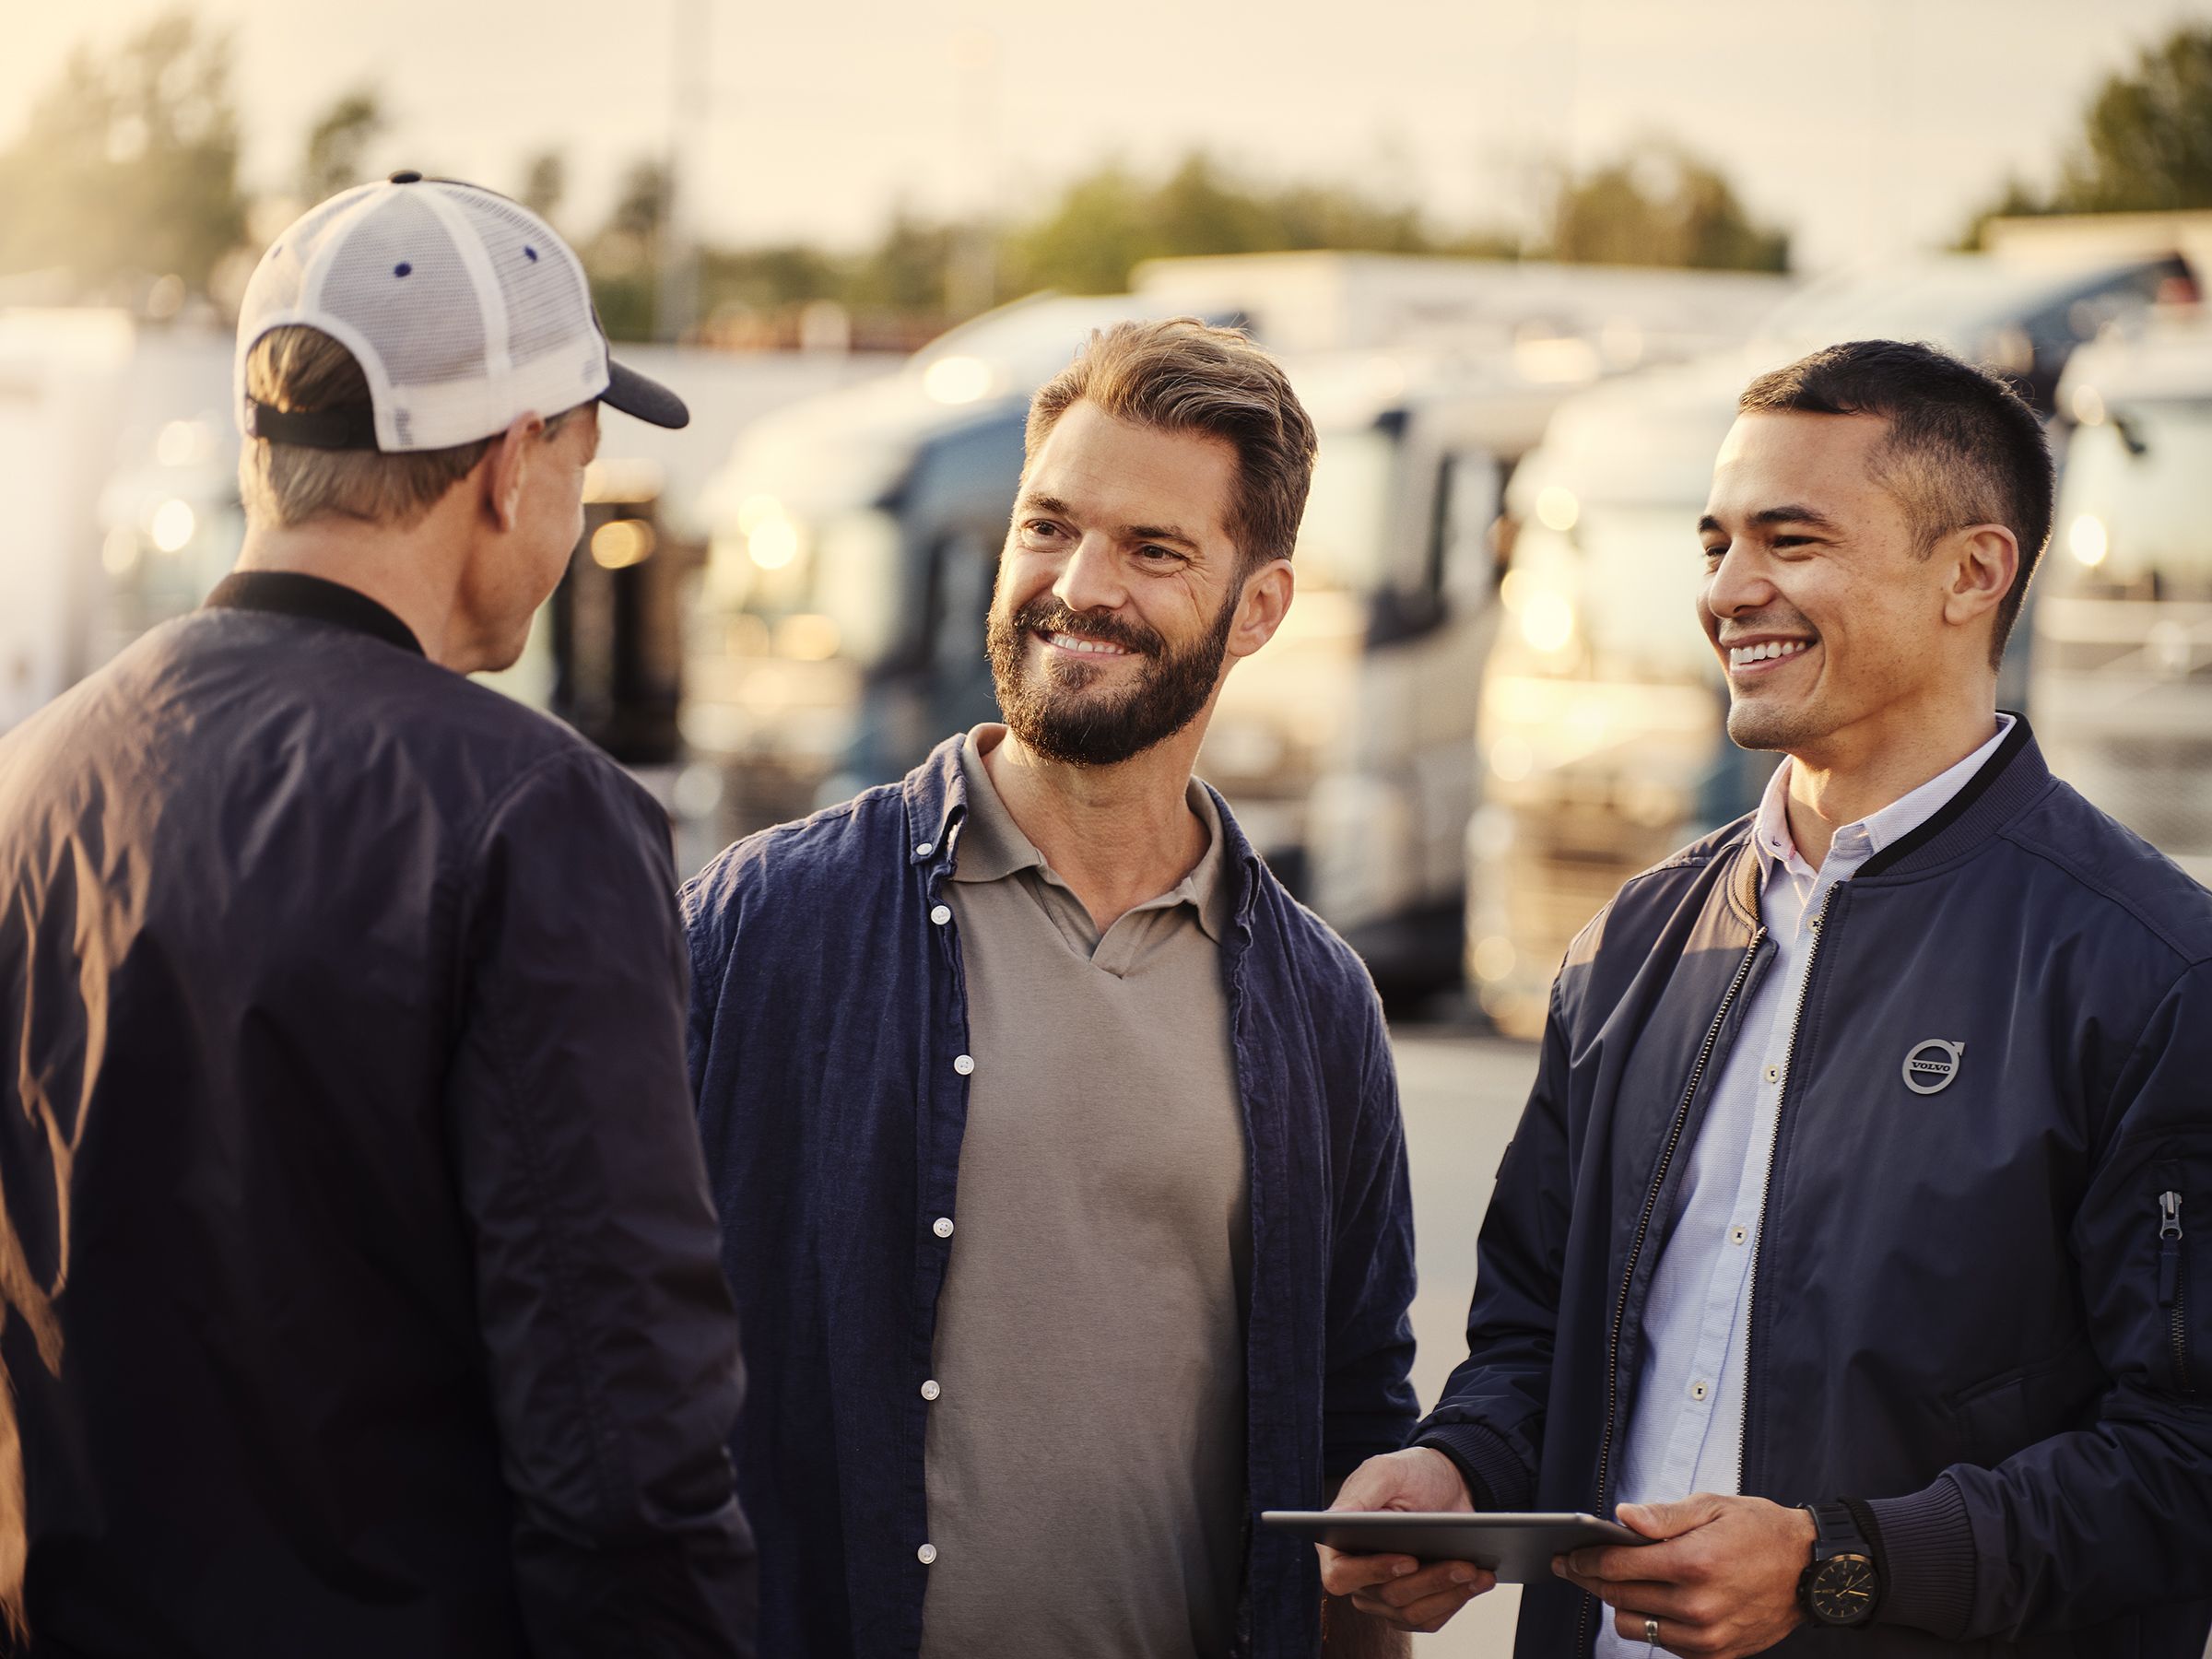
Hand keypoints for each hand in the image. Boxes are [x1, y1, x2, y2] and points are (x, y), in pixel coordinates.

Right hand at [1314, 1448, 1497, 1633]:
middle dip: (1430, 1581)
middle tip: (1464, 1565)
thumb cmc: (1411, 1474)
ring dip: (1448, 1594)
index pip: (1341, 1575)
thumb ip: (1360, 1495)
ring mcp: (1382, 1594)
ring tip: (1478, 1573)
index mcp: (1340, 1541)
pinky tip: (1479, 1581)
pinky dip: (1455, 1601)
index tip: (1409, 1560)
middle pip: (1387, 1596)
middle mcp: (1357, 1574)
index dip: (1373, 1573)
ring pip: (1411, 1612)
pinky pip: (1429, 1619)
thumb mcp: (1387, 1472)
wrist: (1447, 1486)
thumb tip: (1333, 1518)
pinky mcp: (1410, 1604)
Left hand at [1554, 1494, 1813, 1657]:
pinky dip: (1650, 1624)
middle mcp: (1697, 1605)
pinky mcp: (1717, 1655)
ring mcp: (1707, 1636)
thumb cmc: (1759, 1531)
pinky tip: (1652, 1602)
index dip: (1585, 1559)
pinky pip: (1663, 1644)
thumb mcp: (1712, 1506)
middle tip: (1575, 1566)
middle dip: (1590, 1579)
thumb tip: (1621, 1518)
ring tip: (1617, 1582)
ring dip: (1619, 1604)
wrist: (1810, 1570)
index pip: (1617, 1565)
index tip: (1568, 1554)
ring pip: (1635, 1626)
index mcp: (1693, 1562)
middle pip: (1619, 1596)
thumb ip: (1663, 1516)